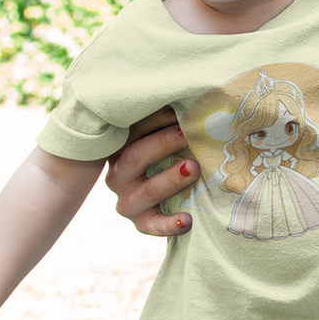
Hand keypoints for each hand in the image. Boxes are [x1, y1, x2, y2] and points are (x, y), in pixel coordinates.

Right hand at [104, 106, 199, 236]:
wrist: (160, 201)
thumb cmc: (167, 157)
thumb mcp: (162, 139)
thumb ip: (171, 122)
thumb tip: (198, 93)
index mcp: (121, 148)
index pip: (133, 130)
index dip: (157, 118)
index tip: (180, 108)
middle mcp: (119, 174)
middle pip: (135, 156)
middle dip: (163, 144)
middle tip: (188, 134)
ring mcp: (128, 200)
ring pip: (147, 190)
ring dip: (170, 178)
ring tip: (193, 168)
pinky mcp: (141, 222)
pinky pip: (152, 226)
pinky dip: (169, 225)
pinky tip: (187, 220)